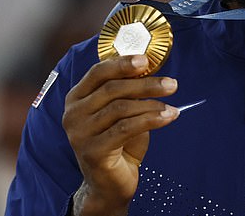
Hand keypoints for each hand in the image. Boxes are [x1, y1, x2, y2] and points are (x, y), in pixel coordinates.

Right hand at [62, 55, 178, 214]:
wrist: (109, 184)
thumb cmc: (118, 144)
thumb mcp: (121, 112)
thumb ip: (127, 91)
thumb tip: (150, 68)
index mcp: (77, 98)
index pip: (98, 72)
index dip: (123, 63)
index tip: (147, 60)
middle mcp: (73, 113)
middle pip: (112, 88)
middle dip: (146, 84)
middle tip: (171, 84)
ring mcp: (79, 133)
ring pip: (121, 108)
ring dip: (152, 103)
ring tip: (172, 105)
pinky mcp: (92, 151)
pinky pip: (126, 128)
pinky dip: (151, 119)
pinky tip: (169, 117)